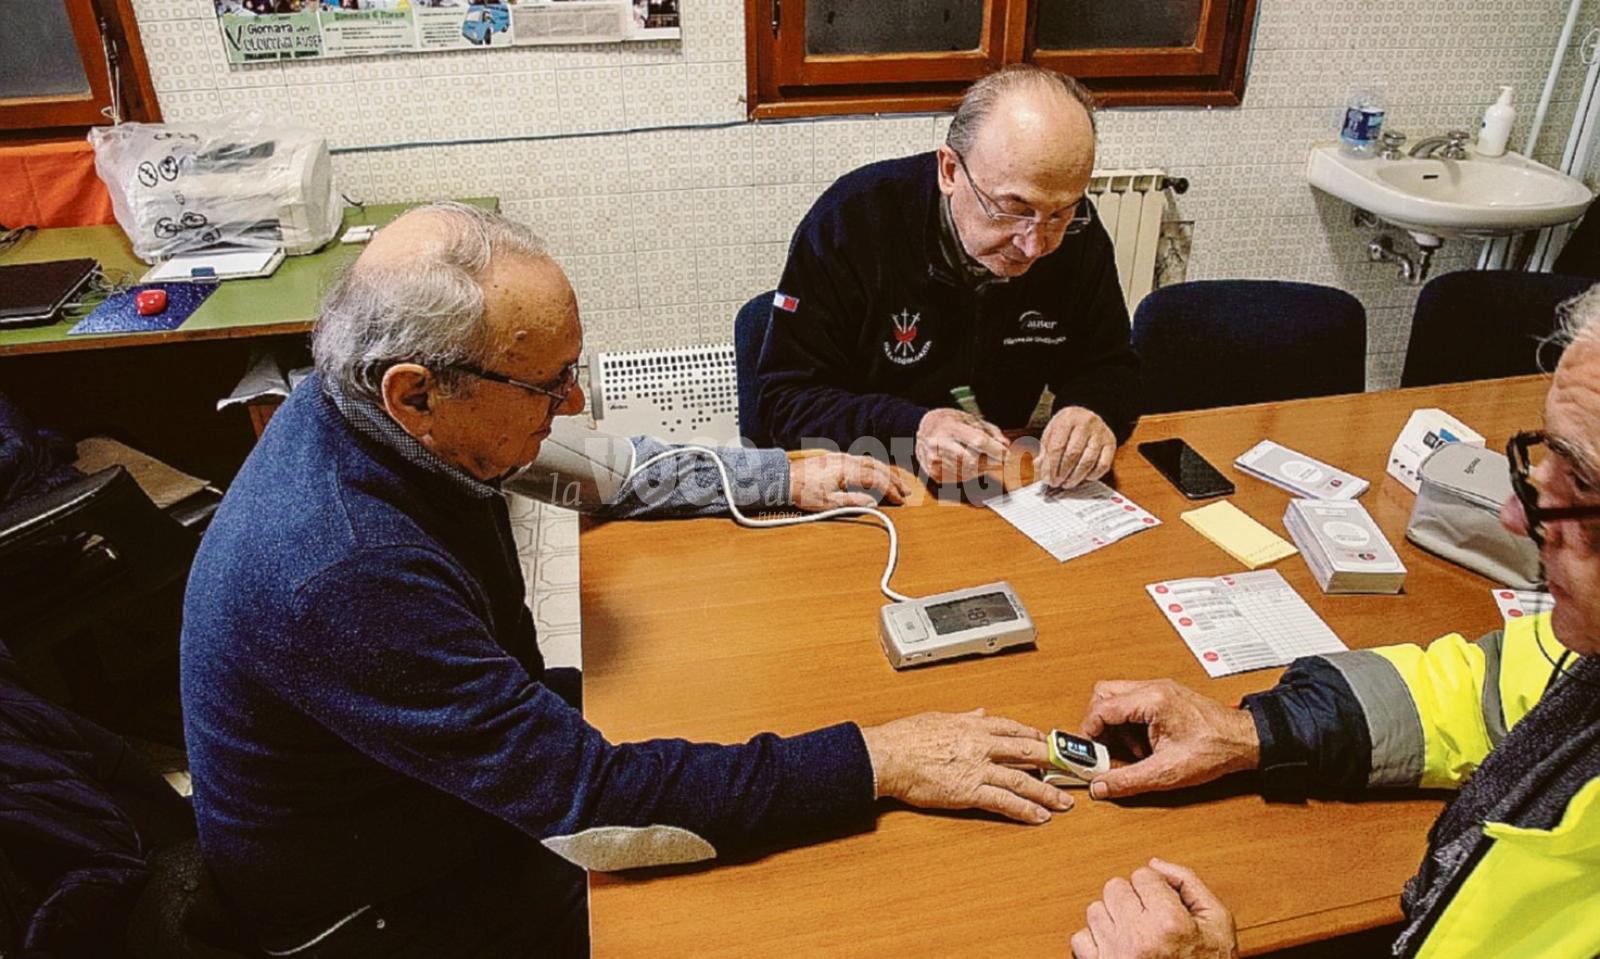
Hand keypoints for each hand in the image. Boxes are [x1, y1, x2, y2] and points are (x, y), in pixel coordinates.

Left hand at [789, 452, 913, 509]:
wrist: (784, 479)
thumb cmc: (803, 492)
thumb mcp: (829, 504)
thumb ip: (853, 503)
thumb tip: (873, 503)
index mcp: (847, 470)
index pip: (876, 478)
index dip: (890, 490)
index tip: (900, 500)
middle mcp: (846, 460)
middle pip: (877, 467)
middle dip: (893, 479)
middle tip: (905, 491)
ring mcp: (841, 457)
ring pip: (870, 461)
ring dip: (885, 472)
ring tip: (895, 484)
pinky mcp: (835, 458)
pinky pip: (861, 460)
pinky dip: (873, 468)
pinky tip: (875, 475)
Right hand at [859, 708, 1072, 823]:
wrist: (888, 755)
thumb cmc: (906, 737)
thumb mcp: (939, 718)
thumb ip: (964, 717)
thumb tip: (979, 713)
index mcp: (974, 725)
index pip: (1014, 729)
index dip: (1036, 737)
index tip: (1050, 742)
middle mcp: (982, 745)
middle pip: (1028, 753)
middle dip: (1054, 763)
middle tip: (1071, 771)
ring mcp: (979, 769)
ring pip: (1023, 780)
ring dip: (1047, 792)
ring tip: (1064, 802)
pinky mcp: (970, 792)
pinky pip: (1005, 802)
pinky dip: (1025, 810)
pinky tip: (1040, 816)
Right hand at [915, 409, 1009, 482]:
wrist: (922, 431)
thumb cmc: (949, 423)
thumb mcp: (970, 419)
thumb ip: (990, 431)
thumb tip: (1005, 445)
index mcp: (949, 427)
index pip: (977, 440)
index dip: (995, 449)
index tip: (1006, 454)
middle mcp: (939, 444)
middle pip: (973, 460)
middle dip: (990, 462)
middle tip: (998, 459)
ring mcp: (934, 461)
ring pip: (968, 473)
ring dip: (982, 469)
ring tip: (983, 459)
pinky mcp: (934, 474)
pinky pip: (960, 479)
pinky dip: (970, 474)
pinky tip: (969, 465)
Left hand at [1038, 406, 1115, 488]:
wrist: (1087, 415)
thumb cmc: (1067, 427)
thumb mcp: (1052, 433)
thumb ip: (1044, 450)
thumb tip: (1038, 468)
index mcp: (1067, 419)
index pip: (1057, 446)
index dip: (1050, 466)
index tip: (1046, 478)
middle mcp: (1086, 423)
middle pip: (1072, 454)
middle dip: (1062, 473)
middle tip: (1055, 482)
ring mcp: (1101, 433)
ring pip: (1088, 461)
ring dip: (1076, 477)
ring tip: (1067, 483)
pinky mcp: (1111, 442)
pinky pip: (1103, 464)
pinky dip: (1093, 475)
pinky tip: (1084, 477)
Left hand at [1070, 859, 1237, 958]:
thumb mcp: (1218, 923)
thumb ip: (1189, 883)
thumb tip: (1156, 864)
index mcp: (1169, 924)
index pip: (1143, 875)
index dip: (1156, 887)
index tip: (1163, 903)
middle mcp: (1139, 938)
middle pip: (1115, 887)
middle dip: (1132, 897)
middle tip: (1149, 917)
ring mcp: (1116, 954)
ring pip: (1095, 909)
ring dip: (1112, 917)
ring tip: (1134, 933)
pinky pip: (1080, 939)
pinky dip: (1095, 941)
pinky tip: (1116, 946)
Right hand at [1080, 680, 1259, 799]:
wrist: (1245, 741)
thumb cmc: (1215, 749)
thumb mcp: (1166, 772)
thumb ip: (1128, 780)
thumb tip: (1101, 786)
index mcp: (1152, 700)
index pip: (1101, 708)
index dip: (1088, 733)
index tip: (1087, 754)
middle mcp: (1153, 688)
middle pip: (1104, 695)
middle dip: (1098, 725)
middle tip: (1103, 750)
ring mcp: (1159, 691)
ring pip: (1117, 698)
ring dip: (1115, 725)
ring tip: (1132, 751)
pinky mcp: (1165, 698)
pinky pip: (1133, 703)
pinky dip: (1130, 724)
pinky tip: (1144, 746)